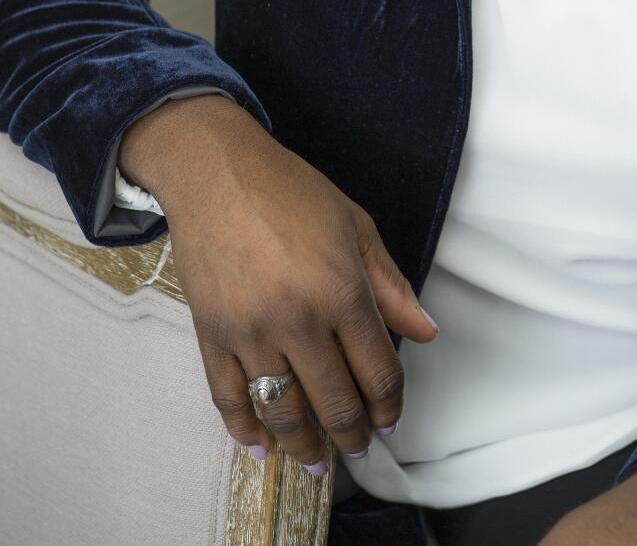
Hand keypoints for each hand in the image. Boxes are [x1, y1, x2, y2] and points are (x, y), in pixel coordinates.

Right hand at [119, 95, 438, 473]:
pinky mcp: (211, 336)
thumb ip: (391, 286)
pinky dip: (245, 430)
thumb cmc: (290, 191)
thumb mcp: (356, 226)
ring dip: (303, 446)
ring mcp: (250, 332)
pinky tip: (261, 446)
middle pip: (334, 401)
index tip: (391, 419)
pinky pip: (229, 399)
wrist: (216, 173)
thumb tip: (425, 332)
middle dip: (352, 435)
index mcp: (341, 289)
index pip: (378, 369)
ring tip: (317, 463)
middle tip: (359, 448)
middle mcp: (298, 318)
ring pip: (283, 411)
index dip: (389, 404)